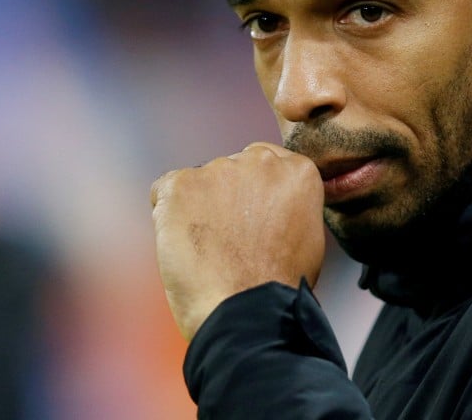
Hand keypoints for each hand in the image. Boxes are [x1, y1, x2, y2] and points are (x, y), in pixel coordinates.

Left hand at [150, 142, 325, 339]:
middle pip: (233, 168)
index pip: (267, 163)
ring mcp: (219, 170)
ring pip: (200, 181)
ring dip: (199, 207)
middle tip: (229, 239)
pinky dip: (167, 214)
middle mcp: (261, 161)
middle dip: (228, 196)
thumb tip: (270, 201)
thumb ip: (289, 203)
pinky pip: (164, 190)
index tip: (252, 222)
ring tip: (207, 250)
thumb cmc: (277, 284)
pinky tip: (182, 245)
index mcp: (297, 170)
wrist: (244, 310)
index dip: (255, 195)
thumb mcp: (306, 234)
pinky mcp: (181, 184)